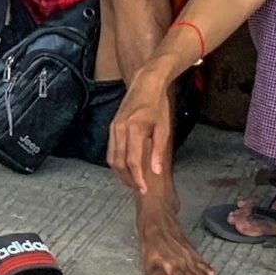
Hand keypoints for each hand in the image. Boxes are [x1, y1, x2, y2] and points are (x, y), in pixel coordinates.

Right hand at [106, 73, 176, 196]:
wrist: (145, 84)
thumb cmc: (157, 105)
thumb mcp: (164, 128)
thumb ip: (158, 151)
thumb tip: (156, 171)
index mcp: (133, 130)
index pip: (132, 161)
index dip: (138, 178)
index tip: (143, 190)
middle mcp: (119, 129)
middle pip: (118, 162)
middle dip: (127, 178)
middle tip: (138, 188)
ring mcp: (113, 127)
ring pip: (112, 157)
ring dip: (120, 172)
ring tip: (133, 180)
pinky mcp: (112, 126)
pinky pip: (111, 148)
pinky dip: (117, 160)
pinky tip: (127, 165)